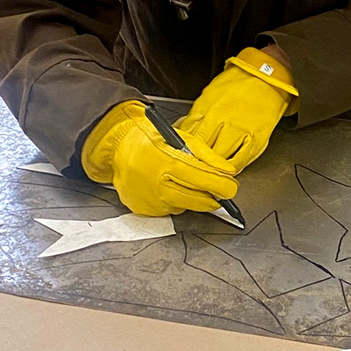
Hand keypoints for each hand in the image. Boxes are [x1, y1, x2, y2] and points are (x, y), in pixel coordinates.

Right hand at [81, 101, 238, 215]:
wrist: (119, 148)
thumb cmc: (152, 140)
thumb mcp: (182, 139)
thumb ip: (207, 156)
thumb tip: (228, 171)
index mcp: (169, 162)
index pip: (204, 180)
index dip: (222, 186)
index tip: (231, 187)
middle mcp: (158, 183)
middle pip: (197, 200)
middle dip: (212, 197)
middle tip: (218, 191)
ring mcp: (149, 199)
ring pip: (184, 207)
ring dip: (192, 198)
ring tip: (184, 182)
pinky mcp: (142, 210)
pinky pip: (168, 211)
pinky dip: (174, 202)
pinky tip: (168, 188)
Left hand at [177, 47, 298, 170]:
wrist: (264, 76)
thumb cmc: (236, 85)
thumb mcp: (208, 96)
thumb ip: (194, 116)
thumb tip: (181, 132)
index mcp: (207, 109)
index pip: (188, 138)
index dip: (182, 151)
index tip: (180, 158)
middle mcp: (222, 120)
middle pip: (202, 151)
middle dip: (196, 161)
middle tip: (193, 168)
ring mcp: (240, 131)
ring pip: (220, 159)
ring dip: (213, 166)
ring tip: (209, 170)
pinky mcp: (256, 139)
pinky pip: (240, 161)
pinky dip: (232, 167)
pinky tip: (227, 168)